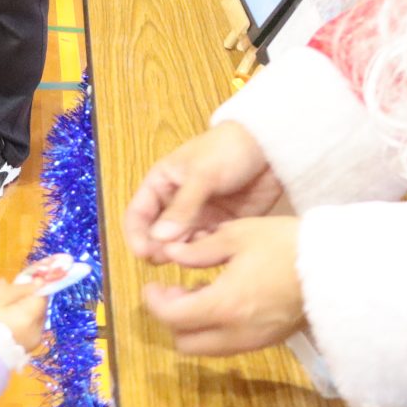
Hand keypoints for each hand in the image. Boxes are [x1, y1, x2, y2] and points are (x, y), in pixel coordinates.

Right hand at [0, 278, 48, 353]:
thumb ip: (21, 287)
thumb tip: (38, 281)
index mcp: (32, 316)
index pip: (43, 296)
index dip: (33, 287)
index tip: (20, 283)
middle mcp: (37, 331)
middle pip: (38, 308)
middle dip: (25, 300)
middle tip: (4, 294)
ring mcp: (31, 343)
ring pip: (32, 320)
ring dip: (21, 312)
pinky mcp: (23, 351)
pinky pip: (25, 332)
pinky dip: (17, 325)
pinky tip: (1, 322)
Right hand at [123, 121, 287, 263]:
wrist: (269, 147)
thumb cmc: (229, 148)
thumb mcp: (202, 174)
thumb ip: (182, 207)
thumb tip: (159, 237)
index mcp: (162, 183)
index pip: (139, 214)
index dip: (136, 234)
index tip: (143, 252)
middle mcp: (176, 203)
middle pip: (158, 234)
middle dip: (159, 248)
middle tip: (166, 259)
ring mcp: (199, 216)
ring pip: (182, 244)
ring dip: (183, 253)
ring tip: (190, 258)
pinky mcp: (221, 226)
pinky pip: (207, 245)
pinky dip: (206, 252)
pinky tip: (211, 253)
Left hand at [141, 216, 304, 356]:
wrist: (337, 268)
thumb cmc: (288, 246)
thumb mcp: (238, 234)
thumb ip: (199, 250)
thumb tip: (171, 254)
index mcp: (223, 305)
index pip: (171, 317)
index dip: (154, 303)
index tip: (153, 286)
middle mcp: (234, 332)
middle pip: (184, 342)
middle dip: (171, 319)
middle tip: (172, 291)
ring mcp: (253, 341)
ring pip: (206, 347)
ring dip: (194, 326)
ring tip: (199, 292)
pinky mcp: (268, 341)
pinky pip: (228, 344)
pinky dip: (216, 328)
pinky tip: (225, 299)